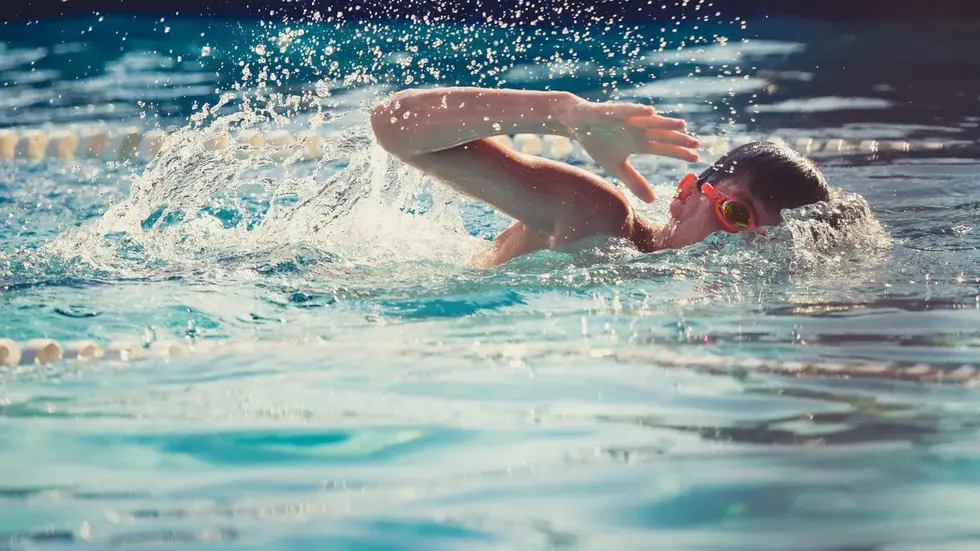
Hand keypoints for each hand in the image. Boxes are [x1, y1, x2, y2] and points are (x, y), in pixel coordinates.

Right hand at [561, 97, 698, 201]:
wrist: (576, 124)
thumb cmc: (598, 142)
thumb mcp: (616, 166)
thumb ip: (634, 181)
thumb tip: (652, 200)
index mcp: (638, 143)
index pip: (662, 148)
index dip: (678, 153)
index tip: (696, 159)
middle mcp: (637, 130)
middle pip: (661, 135)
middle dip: (678, 139)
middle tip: (697, 144)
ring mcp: (626, 119)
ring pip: (649, 121)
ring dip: (664, 123)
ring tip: (681, 126)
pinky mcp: (612, 111)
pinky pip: (627, 110)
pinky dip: (638, 110)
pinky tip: (650, 111)